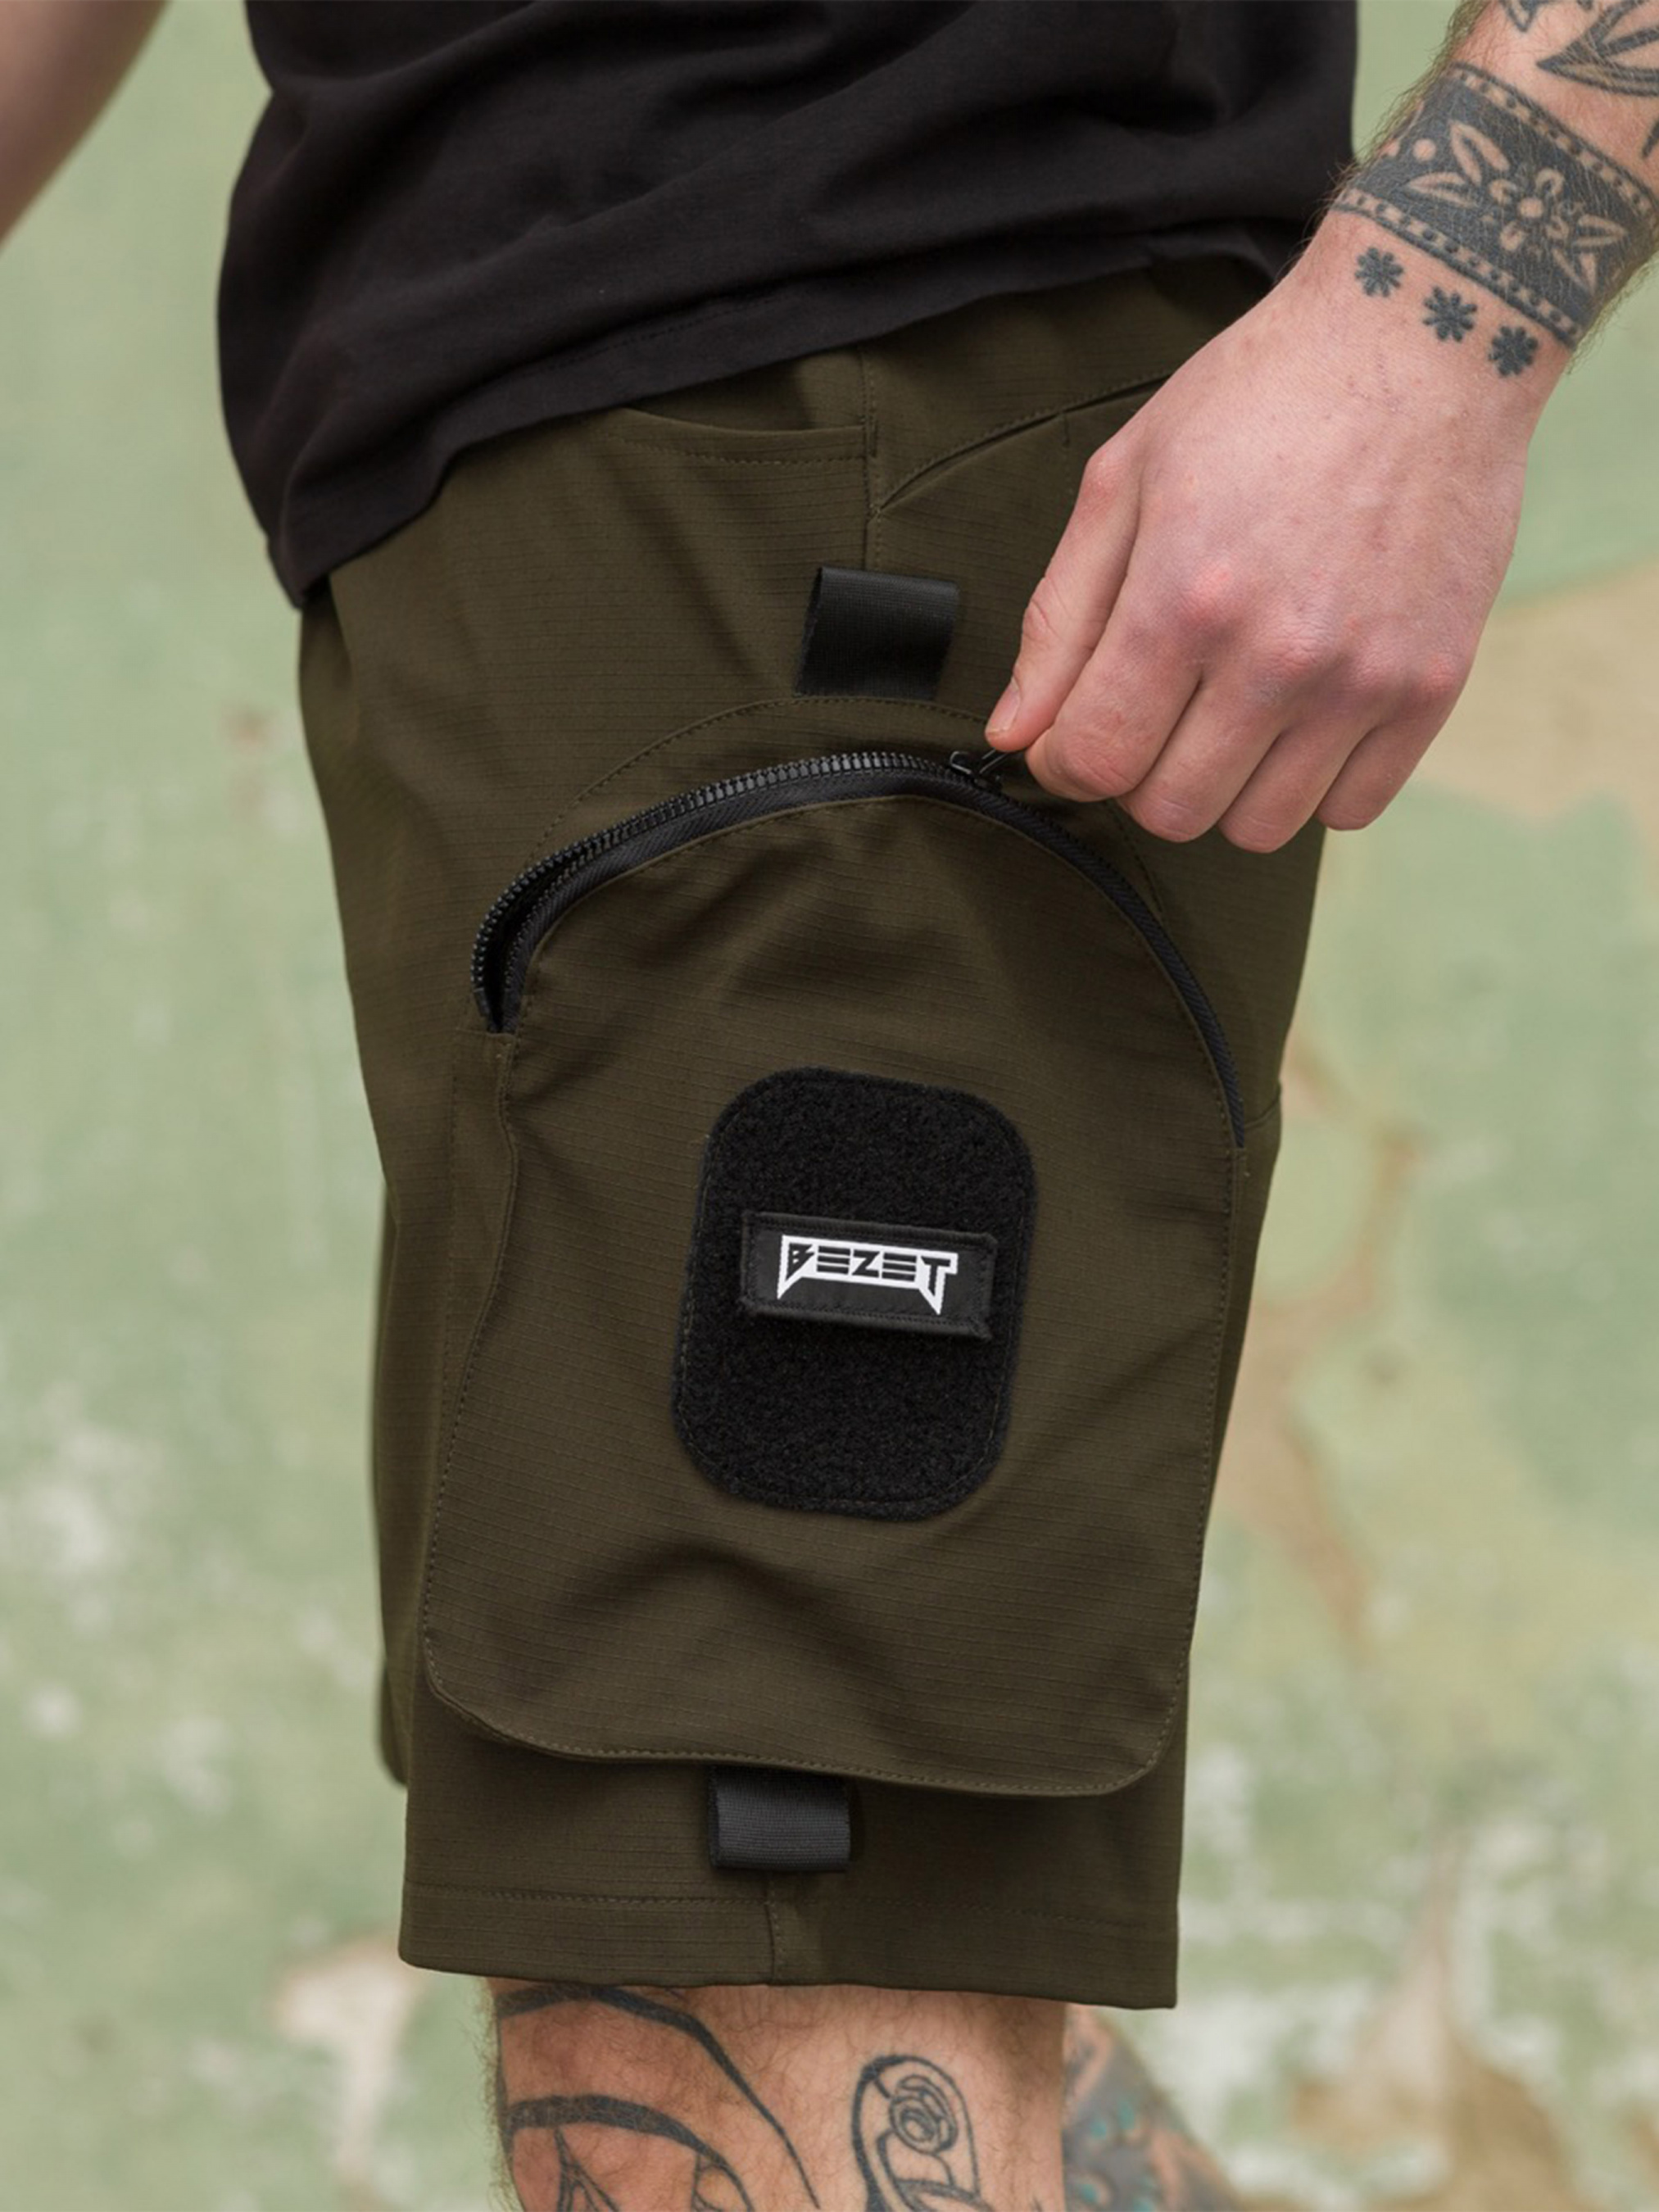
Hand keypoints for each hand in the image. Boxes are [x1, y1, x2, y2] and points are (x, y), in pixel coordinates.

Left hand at [983, 232, 1544, 851]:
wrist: (1423, 341)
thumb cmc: (1260, 398)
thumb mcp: (1124, 481)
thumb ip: (1060, 619)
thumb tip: (1013, 731)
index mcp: (1182, 601)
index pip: (1094, 760)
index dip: (1063, 761)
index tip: (1072, 734)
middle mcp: (1275, 655)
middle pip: (1171, 810)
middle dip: (1140, 776)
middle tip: (1153, 714)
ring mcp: (1360, 679)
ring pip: (1258, 829)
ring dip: (1226, 788)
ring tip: (1228, 713)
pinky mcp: (1430, 687)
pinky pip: (1350, 809)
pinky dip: (1313, 783)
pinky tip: (1300, 716)